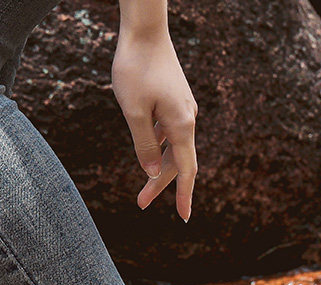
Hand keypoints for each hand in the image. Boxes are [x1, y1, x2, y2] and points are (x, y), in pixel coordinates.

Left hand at [111, 29, 197, 218]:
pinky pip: (170, 134)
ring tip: (141, 192)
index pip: (186, 169)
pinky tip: (148, 153)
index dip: (184, 195)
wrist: (145, 30)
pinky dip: (159, 149)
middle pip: (177, 162)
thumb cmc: (135, 69)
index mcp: (181, 124)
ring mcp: (182, 109)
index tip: (183, 218)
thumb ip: (145, 146)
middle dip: (160, 186)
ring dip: (158, 170)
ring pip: (173, 149)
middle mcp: (187, 118)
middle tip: (140, 204)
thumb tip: (153, 174)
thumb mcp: (133, 113)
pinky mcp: (175, 101)